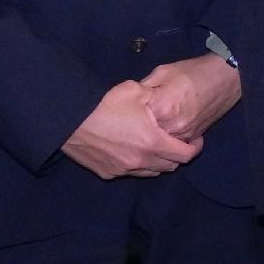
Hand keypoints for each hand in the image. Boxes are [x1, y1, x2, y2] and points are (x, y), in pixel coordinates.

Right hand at [63, 80, 197, 179]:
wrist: (67, 122)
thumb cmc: (102, 104)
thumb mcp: (134, 90)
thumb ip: (155, 96)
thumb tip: (164, 99)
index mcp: (152, 142)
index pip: (185, 155)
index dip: (195, 148)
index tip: (196, 140)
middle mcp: (141, 161)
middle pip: (170, 166)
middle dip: (177, 154)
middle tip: (175, 141)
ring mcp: (124, 170)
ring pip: (151, 172)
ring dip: (158, 162)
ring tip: (155, 146)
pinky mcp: (108, 173)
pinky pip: (131, 173)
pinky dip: (138, 165)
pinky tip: (132, 151)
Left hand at [141, 55, 241, 143]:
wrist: (225, 77)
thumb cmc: (193, 71)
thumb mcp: (163, 72)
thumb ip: (145, 88)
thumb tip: (132, 99)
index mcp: (162, 108)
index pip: (136, 120)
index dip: (131, 115)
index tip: (128, 111)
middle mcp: (173, 126)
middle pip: (148, 137)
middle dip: (141, 131)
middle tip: (136, 123)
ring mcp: (185, 134)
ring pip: (162, 145)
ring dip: (155, 138)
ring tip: (151, 127)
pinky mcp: (195, 136)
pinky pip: (176, 145)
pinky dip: (169, 140)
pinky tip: (166, 129)